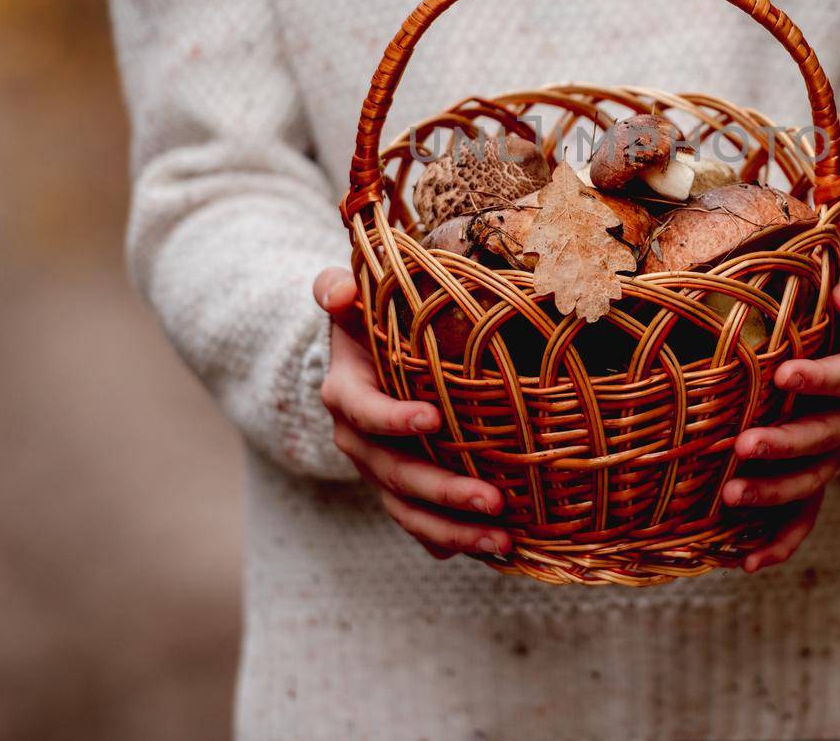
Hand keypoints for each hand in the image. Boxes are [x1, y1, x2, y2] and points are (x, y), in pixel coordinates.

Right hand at [314, 267, 510, 560]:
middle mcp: (359, 441)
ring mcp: (381, 471)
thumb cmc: (368, 320)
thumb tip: (338, 291)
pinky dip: (454, 541)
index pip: (363, 411)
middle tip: (494, 501)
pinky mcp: (403, 490)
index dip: (393, 418)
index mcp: (346, 393)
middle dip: (444, 491)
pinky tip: (497, 551)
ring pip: (411, 512)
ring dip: (455, 531)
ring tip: (503, 542)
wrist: (364, 357)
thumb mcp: (349, 297)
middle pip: (396, 475)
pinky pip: (424, 525)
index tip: (432, 418)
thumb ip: (336, 289)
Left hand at [724, 257, 839, 572]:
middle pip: (825, 439)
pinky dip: (778, 541)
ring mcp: (835, 453)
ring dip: (773, 493)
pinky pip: (802, 515)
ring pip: (810, 481)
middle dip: (785, 445)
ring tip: (730, 495)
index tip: (785, 374)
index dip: (820, 379)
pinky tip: (744, 562)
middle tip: (744, 445)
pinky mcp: (815, 472)